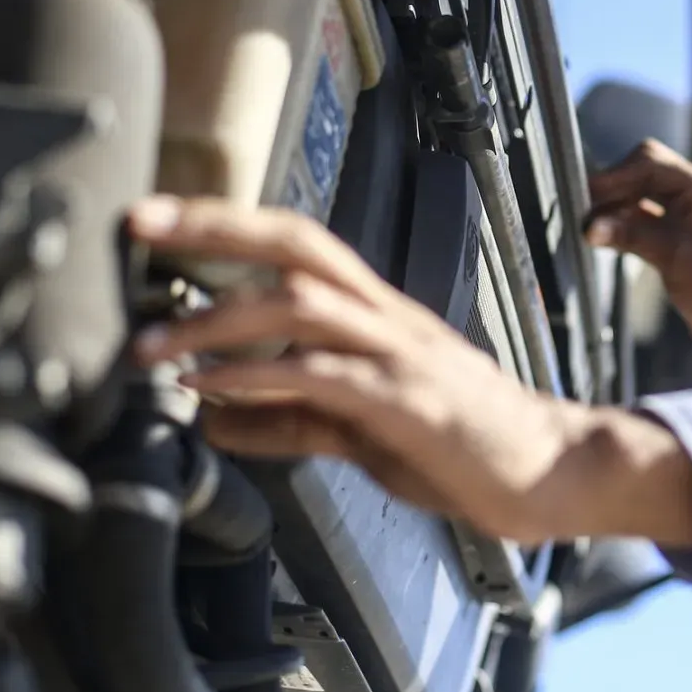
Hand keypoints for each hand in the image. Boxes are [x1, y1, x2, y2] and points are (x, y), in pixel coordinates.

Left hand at [126, 196, 691, 548]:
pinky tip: (212, 391)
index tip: (154, 221)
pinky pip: (323, 375)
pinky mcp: (408, 401)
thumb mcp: (362, 431)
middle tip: (139, 225)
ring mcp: (399, 353)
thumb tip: (216, 419)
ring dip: (216, 319)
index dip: (225, 225)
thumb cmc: (464, 447)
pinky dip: (259, 378)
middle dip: (213, 228)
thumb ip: (292, 419)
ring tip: (151, 346)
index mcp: (375, 314)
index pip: (294, 245)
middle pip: (295, 244)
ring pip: (300, 304)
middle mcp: (385, 317)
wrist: (552, 470)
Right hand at [586, 140, 691, 370]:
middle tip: (582, 210)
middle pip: (642, 172)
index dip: (616, 175)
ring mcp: (685, 211)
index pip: (652, 163)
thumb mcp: (675, 260)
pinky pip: (640, 216)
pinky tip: (603, 235)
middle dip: (612, 188)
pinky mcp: (674, 231)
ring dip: (614, 207)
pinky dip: (621, 223)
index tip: (586, 194)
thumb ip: (632, 237)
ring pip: (637, 194)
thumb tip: (589, 226)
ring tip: (588, 227)